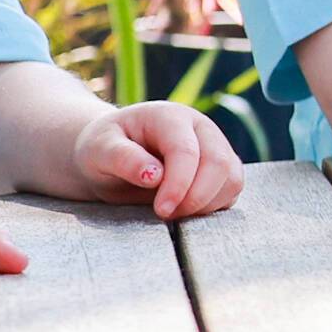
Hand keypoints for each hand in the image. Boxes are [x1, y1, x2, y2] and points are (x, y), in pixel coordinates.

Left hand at [73, 103, 246, 218]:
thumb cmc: (104, 149)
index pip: (186, 151)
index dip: (178, 184)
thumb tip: (153, 176)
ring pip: (231, 179)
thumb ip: (123, 158)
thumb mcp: (99, 150)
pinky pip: (232, 191)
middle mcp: (200, 127)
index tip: (161, 210)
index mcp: (169, 116)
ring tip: (173, 212)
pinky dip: (214, 206)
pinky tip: (185, 209)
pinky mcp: (222, 168)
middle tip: (166, 215)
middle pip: (218, 163)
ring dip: (207, 204)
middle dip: (196, 197)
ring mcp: (215, 147)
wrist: (112, 154)